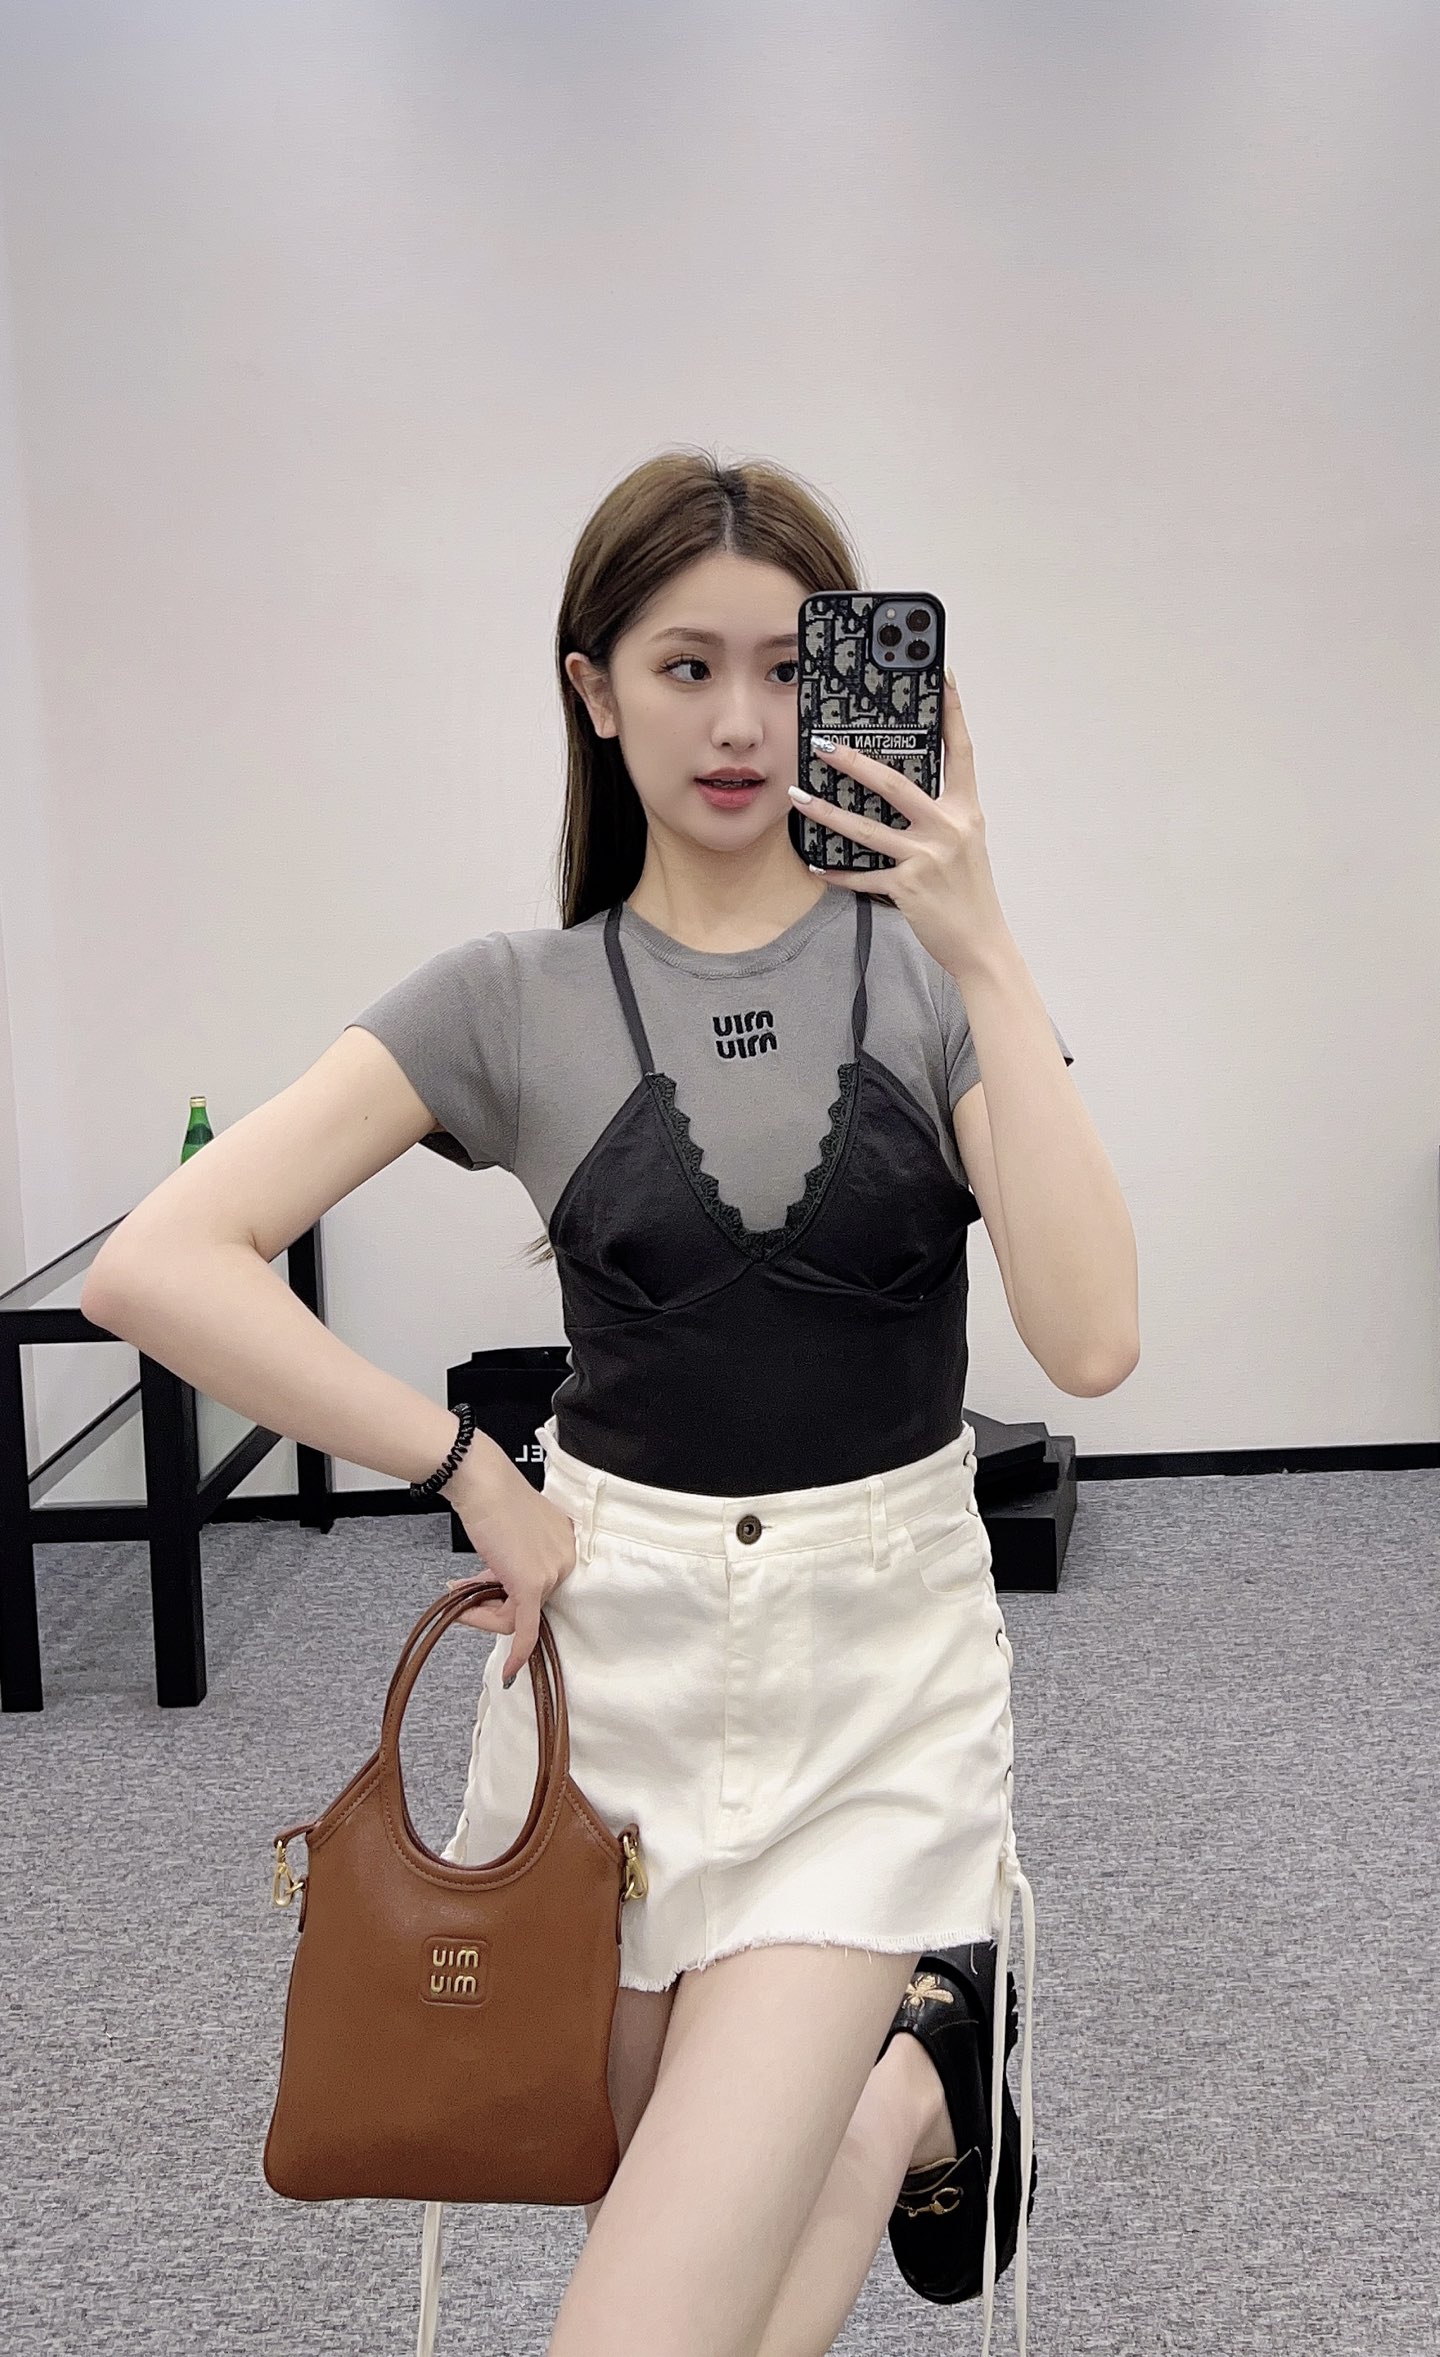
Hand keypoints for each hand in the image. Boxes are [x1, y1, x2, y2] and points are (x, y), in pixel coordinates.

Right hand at [442, 1455, 578, 1686]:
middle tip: (463, 1593)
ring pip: (515, 1617)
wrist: (481, 1482)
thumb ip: (512, 1564)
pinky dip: (518, 1652)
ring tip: (458, 1592)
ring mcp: (552, 1573)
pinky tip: (509, 1671)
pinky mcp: (533, 1584)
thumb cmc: (492, 1498)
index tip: (484, 1592)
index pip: (539, 1587)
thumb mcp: (511, 1536)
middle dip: (489, 1603)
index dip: (504, 1592)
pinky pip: (524, 1628)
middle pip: (527, 1604)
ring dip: (481, 1612)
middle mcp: (566, 1561)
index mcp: (566, 1547)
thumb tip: (494, 1590)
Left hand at [790, 668, 1010, 981]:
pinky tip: (814, 867)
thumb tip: (900, 787)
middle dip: (854, 762)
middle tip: (824, 744)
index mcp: (966, 810)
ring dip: (826, 813)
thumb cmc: (969, 891)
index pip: (961, 751)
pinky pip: (862, 876)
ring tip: (797, 797)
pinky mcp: (908, 888)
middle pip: (894, 784)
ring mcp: (926, 858)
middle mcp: (948, 828)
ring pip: (866, 829)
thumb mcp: (965, 843)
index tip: (943, 676)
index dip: (953, 712)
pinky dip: (837, 874)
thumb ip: (940, 814)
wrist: (981, 942)